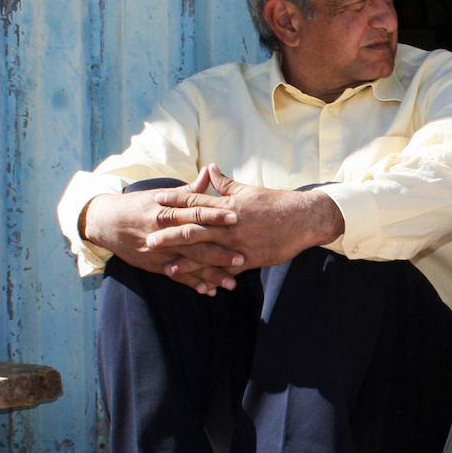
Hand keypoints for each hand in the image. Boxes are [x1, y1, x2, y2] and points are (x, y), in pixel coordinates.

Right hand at [79, 168, 246, 293]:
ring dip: (210, 274)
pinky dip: (192, 283)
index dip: (215, 215)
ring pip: (188, 263)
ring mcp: (160, 251)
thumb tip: (209, 172)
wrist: (106, 222)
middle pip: (194, 242)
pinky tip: (208, 291)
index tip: (236, 218)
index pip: (195, 212)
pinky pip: (176, 276)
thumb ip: (188, 190)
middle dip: (218, 252)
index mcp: (168, 212)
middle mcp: (164, 232)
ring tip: (231, 283)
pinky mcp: (155, 265)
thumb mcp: (161, 195)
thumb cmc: (138, 206)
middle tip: (242, 259)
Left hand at [142, 165, 344, 271]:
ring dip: (184, 258)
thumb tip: (210, 169)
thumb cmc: (276, 202)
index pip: (196, 201)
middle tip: (148, 238)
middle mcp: (230, 223)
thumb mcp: (249, 189)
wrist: (303, 219)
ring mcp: (238, 242)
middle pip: (194, 228)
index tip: (156, 202)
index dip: (175, 201)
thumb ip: (227, 183)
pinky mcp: (249, 258)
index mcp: (228, 204)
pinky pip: (226, 270)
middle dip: (170, 233)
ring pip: (206, 251)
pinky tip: (198, 284)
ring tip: (164, 264)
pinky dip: (211, 276)